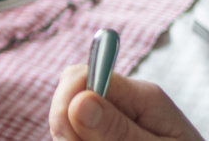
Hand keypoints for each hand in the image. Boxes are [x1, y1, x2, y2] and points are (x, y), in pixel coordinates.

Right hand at [49, 65, 203, 140]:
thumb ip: (118, 130)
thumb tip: (79, 100)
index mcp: (141, 97)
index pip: (83, 75)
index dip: (67, 101)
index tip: (71, 136)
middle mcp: (124, 106)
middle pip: (68, 101)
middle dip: (67, 130)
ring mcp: (112, 125)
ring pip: (68, 127)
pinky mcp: (106, 138)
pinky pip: (77, 140)